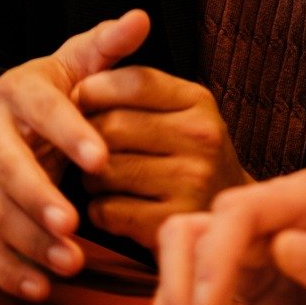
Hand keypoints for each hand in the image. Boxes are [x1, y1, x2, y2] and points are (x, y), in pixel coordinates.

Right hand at [0, 9, 149, 299]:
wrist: (1, 118)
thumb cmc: (52, 91)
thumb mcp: (77, 62)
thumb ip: (109, 45)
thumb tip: (140, 18)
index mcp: (19, 91)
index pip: (43, 110)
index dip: (69, 133)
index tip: (100, 157)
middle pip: (8, 169)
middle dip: (39, 198)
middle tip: (73, 222)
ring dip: (30, 240)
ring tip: (69, 260)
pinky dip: (9, 270)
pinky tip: (39, 287)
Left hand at [76, 69, 250, 250]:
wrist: (227, 211)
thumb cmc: (188, 153)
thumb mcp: (180, 110)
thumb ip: (139, 92)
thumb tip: (78, 91)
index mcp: (198, 102)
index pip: (136, 82)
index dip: (95, 89)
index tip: (79, 100)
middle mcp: (200, 138)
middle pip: (114, 126)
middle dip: (85, 136)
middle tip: (82, 146)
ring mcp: (190, 183)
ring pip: (106, 171)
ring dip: (89, 176)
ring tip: (99, 176)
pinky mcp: (172, 222)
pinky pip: (109, 211)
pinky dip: (99, 209)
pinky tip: (112, 205)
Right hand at [150, 169, 305, 304]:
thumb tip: (285, 247)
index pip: (241, 211)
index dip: (216, 257)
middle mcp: (276, 208)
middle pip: (204, 224)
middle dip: (189, 285)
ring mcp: (258, 238)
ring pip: (190, 242)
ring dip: (178, 295)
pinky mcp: (248, 269)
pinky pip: (196, 271)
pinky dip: (177, 299)